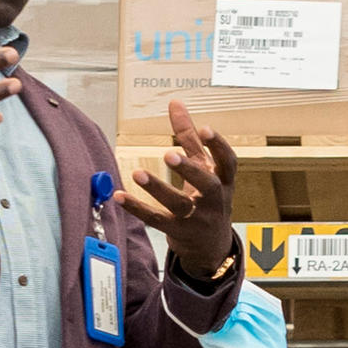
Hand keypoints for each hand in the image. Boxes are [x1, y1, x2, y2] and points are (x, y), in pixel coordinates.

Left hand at [120, 95, 243, 281]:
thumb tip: (175, 102)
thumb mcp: (204, 168)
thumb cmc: (208, 197)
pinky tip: (120, 195)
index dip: (218, 146)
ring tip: (138, 173)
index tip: (205, 129)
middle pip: (207, 185)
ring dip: (158, 189)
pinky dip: (137, 208)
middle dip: (190, 169)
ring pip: (179, 204)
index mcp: (223, 180)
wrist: (211, 245)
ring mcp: (197, 218)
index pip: (228, 162)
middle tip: (169, 154)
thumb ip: (189, 136)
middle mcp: (214, 200)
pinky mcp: (178, 232)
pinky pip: (156, 220)